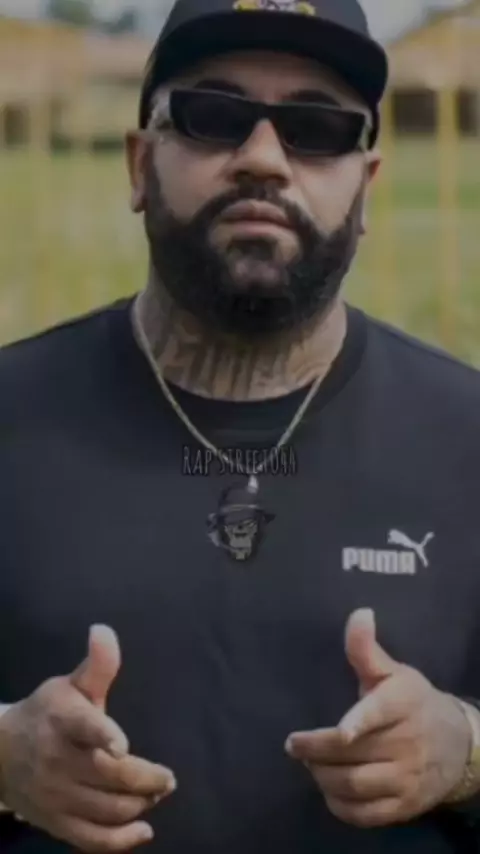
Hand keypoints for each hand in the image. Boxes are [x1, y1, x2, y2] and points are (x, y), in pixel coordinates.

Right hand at [0, 625, 175, 851]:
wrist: (1, 754)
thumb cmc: (49, 713)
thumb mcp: (71, 685)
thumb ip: (98, 665)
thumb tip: (104, 630)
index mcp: (63, 720)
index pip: (83, 728)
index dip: (103, 736)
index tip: (122, 745)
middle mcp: (58, 760)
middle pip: (109, 776)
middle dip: (146, 779)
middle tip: (168, 777)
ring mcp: (56, 795)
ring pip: (106, 809)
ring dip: (140, 804)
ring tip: (157, 792)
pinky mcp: (56, 822)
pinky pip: (90, 839)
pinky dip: (121, 840)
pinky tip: (143, 830)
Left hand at [285, 609, 470, 827]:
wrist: (456, 744)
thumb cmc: (411, 702)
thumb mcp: (392, 672)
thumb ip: (366, 649)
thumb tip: (359, 614)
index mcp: (403, 703)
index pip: (381, 712)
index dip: (360, 721)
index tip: (341, 731)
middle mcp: (407, 742)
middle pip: (354, 753)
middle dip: (316, 751)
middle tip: (294, 745)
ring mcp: (407, 778)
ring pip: (357, 785)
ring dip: (324, 778)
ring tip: (309, 765)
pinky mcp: (405, 806)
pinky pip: (366, 814)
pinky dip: (340, 806)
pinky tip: (327, 790)